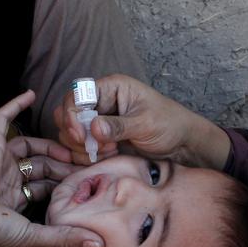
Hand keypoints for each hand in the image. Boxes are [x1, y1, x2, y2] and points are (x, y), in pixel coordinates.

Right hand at [0, 91, 102, 246]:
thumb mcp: (35, 235)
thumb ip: (66, 236)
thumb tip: (98, 245)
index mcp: (12, 199)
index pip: (43, 186)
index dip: (63, 184)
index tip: (85, 181)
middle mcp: (5, 178)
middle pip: (40, 166)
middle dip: (62, 165)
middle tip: (86, 162)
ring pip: (28, 145)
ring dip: (50, 145)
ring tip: (71, 147)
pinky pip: (1, 119)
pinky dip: (14, 105)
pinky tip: (31, 94)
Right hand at [52, 74, 229, 168]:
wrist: (181, 145)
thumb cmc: (169, 125)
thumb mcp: (146, 124)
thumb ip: (119, 126)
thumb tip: (94, 128)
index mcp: (110, 87)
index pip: (76, 95)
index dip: (72, 114)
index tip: (81, 136)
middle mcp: (99, 101)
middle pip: (66, 114)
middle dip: (77, 135)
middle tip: (99, 148)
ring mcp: (96, 120)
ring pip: (69, 133)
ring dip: (82, 147)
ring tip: (109, 152)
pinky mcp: (97, 139)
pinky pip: (77, 147)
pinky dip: (85, 156)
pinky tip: (106, 158)